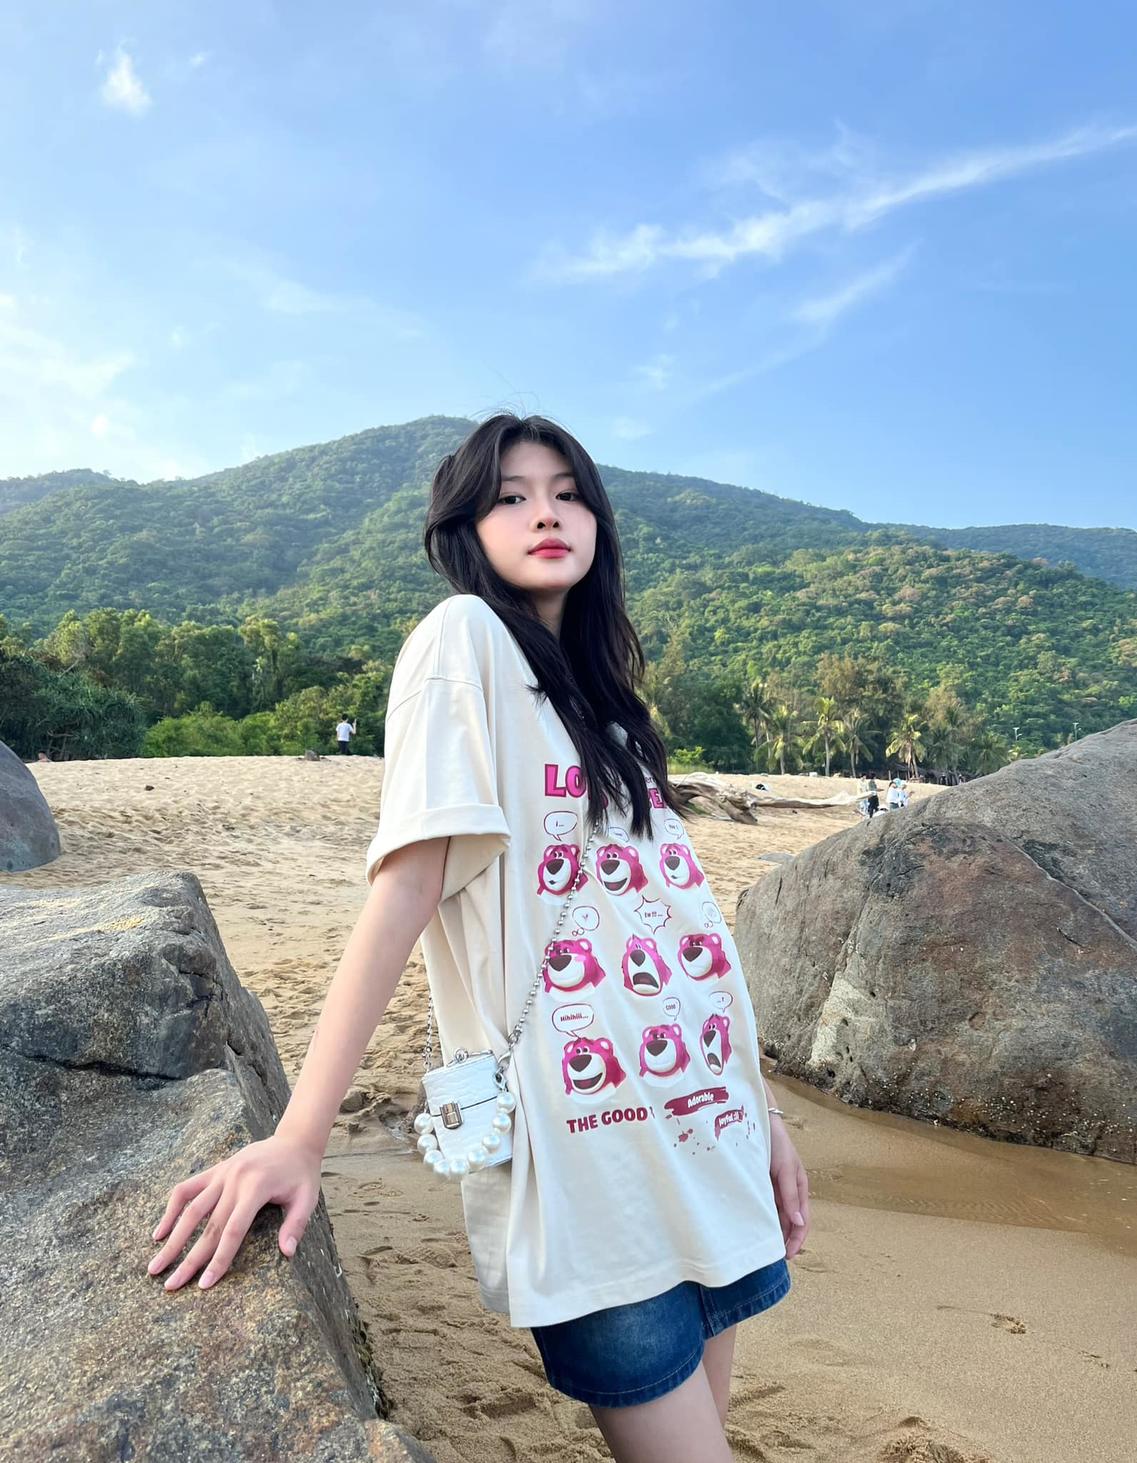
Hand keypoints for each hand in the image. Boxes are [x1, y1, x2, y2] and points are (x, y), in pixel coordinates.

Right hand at [148, 1134, 322, 1291]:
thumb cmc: (301, 1174)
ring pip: (190, 1210)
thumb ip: (296, 1225)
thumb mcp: (307, 1198)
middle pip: (207, 1226)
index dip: (218, 1259)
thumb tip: (286, 1253)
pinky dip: (171, 1209)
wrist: (293, 1140)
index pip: (232, 1231)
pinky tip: (160, 1232)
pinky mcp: (215, 1170)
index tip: (204, 1285)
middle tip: (170, 1286)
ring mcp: (222, 1173)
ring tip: (155, 1266)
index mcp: (256, 1188)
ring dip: (172, 1239)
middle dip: (188, 1259)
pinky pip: (187, 1189)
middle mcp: (234, 1180)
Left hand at [768, 1117, 809, 1259]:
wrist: (756, 1118)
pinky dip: (762, 1218)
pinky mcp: (759, 1183)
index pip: (802, 1220)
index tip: (788, 1256)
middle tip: (773, 1259)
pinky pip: (763, 1205)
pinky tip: (753, 1228)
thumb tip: (799, 1223)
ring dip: (773, 1231)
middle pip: (789, 1221)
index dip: (797, 1239)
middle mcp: (787, 1190)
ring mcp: (773, 1187)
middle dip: (785, 1240)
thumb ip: (791, 1194)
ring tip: (763, 1249)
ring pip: (775, 1215)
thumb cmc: (775, 1141)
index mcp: (799, 1186)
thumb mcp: (786, 1167)